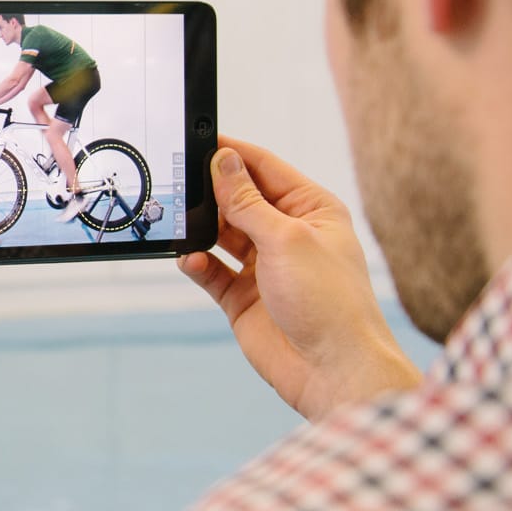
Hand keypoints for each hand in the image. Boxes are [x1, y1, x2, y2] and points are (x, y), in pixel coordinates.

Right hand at [178, 137, 420, 421]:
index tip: (198, 141)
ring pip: (221, 235)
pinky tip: (188, 259)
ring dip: (200, 229)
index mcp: (312, 210)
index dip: (232, 154)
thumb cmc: (330, 302)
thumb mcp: (286, 239)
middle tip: (178, 181)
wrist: (333, 369)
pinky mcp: (243, 298)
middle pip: (239, 200)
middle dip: (210, 192)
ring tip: (178, 220)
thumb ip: (247, 202)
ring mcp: (264, 267)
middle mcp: (288, 235)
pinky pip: (211, 271)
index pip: (265, 169)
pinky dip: (197, 264)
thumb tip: (224, 161)